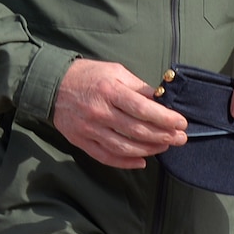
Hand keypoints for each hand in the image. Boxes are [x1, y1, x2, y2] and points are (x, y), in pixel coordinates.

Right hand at [52, 58, 187, 169]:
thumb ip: (137, 87)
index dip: (165, 118)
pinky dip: (125, 162)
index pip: (143, 109)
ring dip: (149, 150)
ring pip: (124, 147)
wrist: (52, 85)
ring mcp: (89, 129)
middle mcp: (99, 112)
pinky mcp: (81, 141)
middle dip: (163, 136)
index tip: (181, 123)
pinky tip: (141, 161)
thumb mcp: (114, 71)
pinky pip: (106, 157)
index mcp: (109, 91)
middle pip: (137, 130)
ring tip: (164, 146)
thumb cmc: (87, 75)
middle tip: (180, 138)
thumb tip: (159, 100)